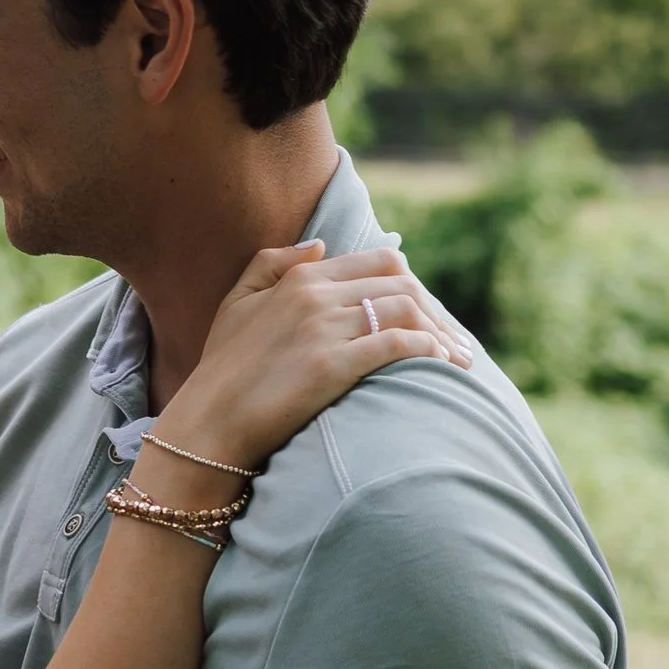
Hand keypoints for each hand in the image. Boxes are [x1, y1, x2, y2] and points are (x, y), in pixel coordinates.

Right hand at [170, 240, 470, 473]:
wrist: (208, 422)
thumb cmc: (222, 369)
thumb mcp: (237, 303)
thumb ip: (272, 263)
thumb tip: (319, 246)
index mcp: (301, 277)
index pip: (380, 262)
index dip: (413, 286)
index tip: (429, 315)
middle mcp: (316, 295)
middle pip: (401, 284)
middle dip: (435, 311)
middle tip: (453, 341)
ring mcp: (325, 329)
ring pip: (406, 311)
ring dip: (441, 334)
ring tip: (459, 361)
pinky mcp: (333, 365)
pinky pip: (398, 344)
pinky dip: (429, 351)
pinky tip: (443, 368)